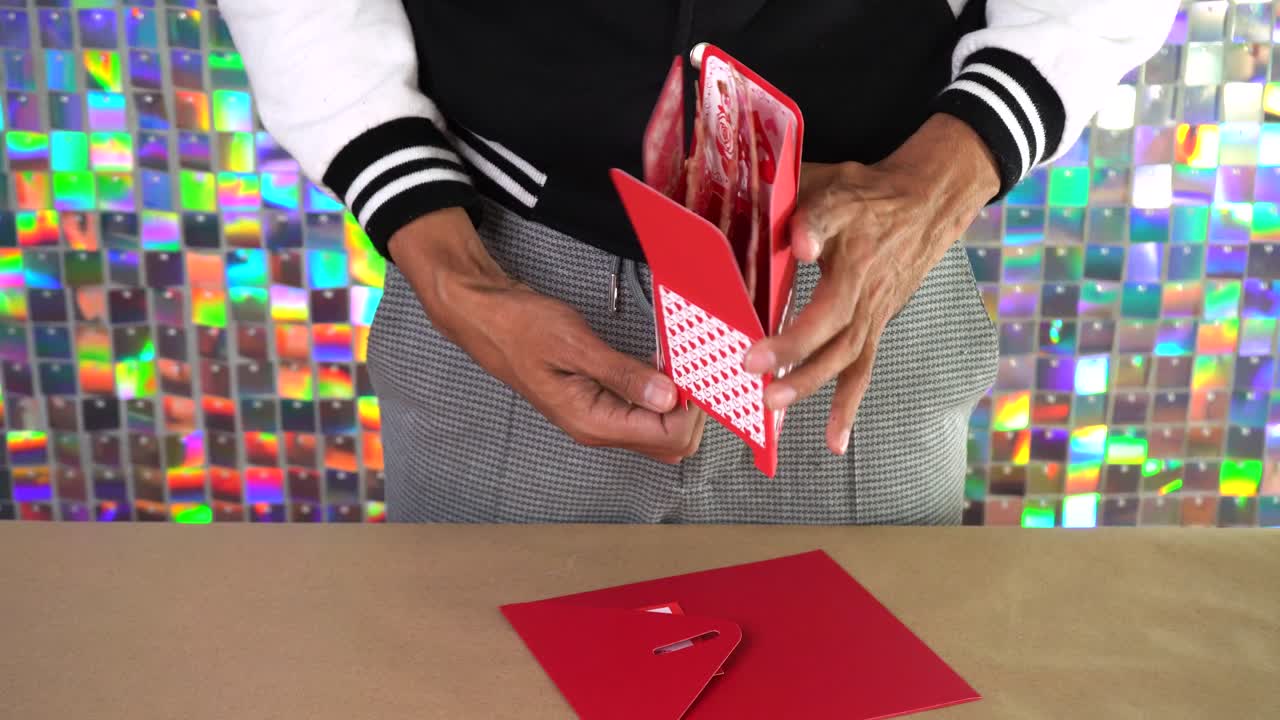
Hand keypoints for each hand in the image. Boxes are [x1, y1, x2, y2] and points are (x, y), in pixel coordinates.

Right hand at [388, 208, 705, 463]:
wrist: (485, 317)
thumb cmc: (519, 327)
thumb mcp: (575, 345)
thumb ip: (623, 374)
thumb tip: (669, 398)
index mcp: (592, 422)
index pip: (667, 437)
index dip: (692, 409)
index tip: (697, 372)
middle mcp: (597, 428)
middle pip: (669, 443)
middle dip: (692, 411)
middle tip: (693, 368)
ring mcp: (599, 418)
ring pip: (659, 429)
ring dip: (679, 402)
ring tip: (682, 364)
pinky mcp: (599, 402)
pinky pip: (644, 411)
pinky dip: (663, 393)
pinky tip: (664, 366)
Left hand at [742, 113, 999, 454]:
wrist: (927, 201)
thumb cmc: (871, 194)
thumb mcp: (839, 190)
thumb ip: (814, 215)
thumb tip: (798, 243)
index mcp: (854, 267)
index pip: (822, 310)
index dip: (790, 338)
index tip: (753, 355)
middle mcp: (866, 300)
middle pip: (833, 345)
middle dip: (795, 371)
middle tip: (760, 392)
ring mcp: (874, 317)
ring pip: (846, 363)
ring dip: (812, 389)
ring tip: (776, 411)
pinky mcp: (876, 326)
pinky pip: (862, 371)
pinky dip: (848, 406)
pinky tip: (834, 440)